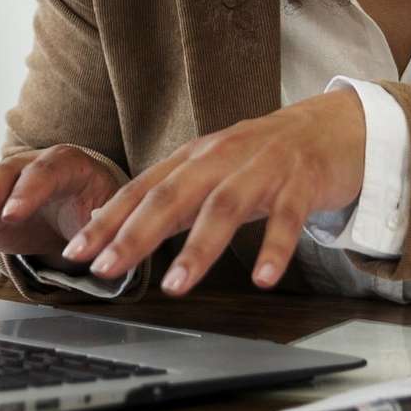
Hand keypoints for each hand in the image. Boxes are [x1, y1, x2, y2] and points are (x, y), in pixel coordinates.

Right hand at [0, 148, 121, 262]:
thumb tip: (101, 232)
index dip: (28, 191)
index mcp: (67, 166)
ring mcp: (3, 184)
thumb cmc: (94, 206)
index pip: (47, 171)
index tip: (12, 214)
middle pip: (6, 173)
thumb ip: (102, 223)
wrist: (79, 207)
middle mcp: (30, 167)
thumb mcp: (107, 213)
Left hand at [57, 89, 366, 296]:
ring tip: (175, 285)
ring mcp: (265, 168)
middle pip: (175, 194)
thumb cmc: (266, 155)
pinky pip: (288, 217)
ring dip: (198, 247)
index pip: (144, 189)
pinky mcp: (302, 182)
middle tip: (108, 270)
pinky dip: (275, 247)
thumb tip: (112, 225)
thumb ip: (169, 195)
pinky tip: (264, 277)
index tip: (76, 253)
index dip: (109, 220)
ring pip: (225, 206)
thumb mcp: (213, 168)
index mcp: (198, 156)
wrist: (334, 125)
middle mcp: (225, 157)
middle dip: (137, 233)